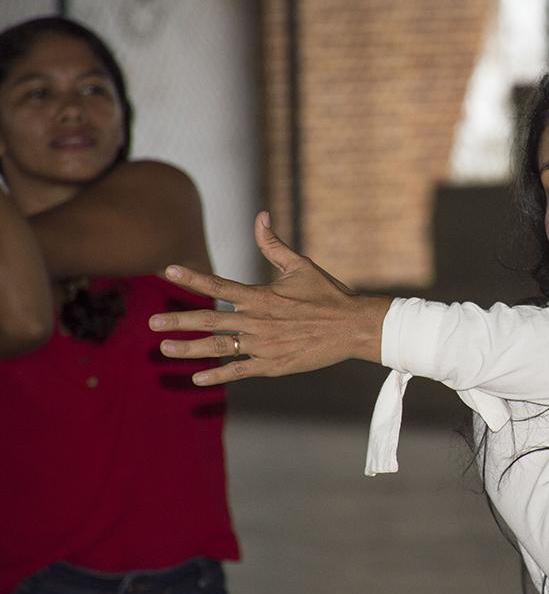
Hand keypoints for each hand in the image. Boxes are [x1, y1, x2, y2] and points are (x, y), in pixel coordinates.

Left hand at [149, 211, 390, 384]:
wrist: (353, 327)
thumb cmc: (328, 295)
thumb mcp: (300, 266)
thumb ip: (273, 244)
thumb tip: (260, 215)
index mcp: (261, 296)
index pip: (218, 286)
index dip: (191, 277)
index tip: (167, 270)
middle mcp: (257, 321)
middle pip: (210, 320)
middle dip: (178, 321)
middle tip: (151, 323)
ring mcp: (263, 345)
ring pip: (218, 347)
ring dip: (189, 349)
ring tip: (165, 349)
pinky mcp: (273, 365)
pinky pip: (239, 371)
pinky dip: (218, 375)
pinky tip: (197, 378)